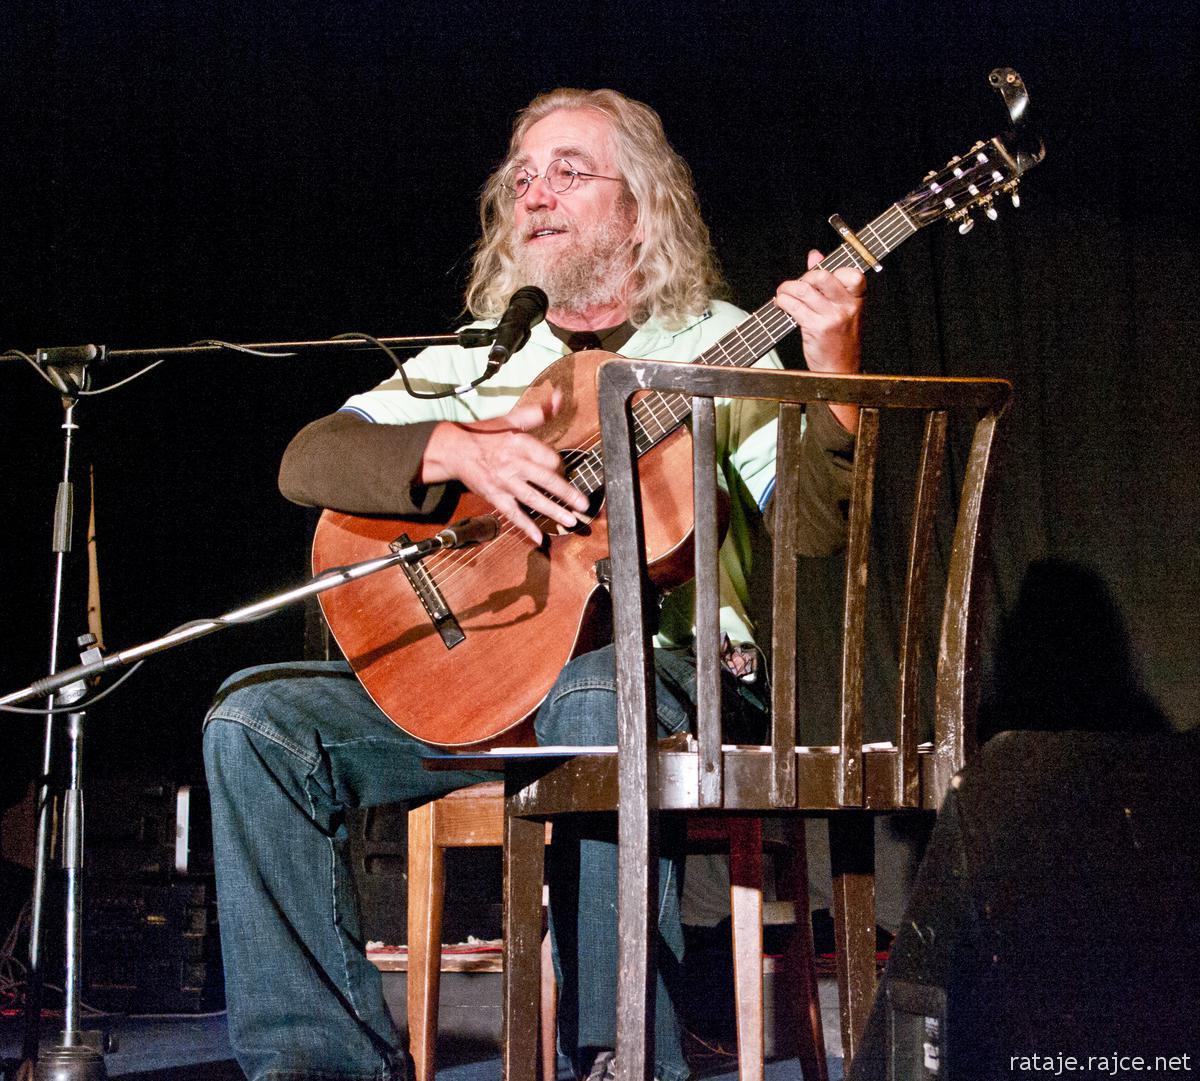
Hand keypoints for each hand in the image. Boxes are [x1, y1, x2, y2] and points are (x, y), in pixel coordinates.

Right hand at [420, 389, 587, 543]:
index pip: (549, 458)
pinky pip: (513, 514)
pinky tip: (540, 538)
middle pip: (545, 480)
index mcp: (520, 444)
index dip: (561, 467)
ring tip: (570, 521)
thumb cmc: (486, 433)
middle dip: (566, 494)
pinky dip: (526, 527)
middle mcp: (514, 464)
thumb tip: (559, 396)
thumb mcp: (512, 419)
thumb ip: (539, 413)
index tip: (566, 472)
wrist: (455, 449)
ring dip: (553, 511)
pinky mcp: (495, 496)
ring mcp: (504, 482)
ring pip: (533, 499)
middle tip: (584, 504)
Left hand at [775, 249, 866, 429]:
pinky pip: (794, 306)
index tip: (817, 275)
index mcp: (857, 299)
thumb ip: (829, 281)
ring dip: (787, 289)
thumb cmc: (840, 340)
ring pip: (803, 289)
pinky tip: (780, 304)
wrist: (839, 371)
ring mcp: (832, 317)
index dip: (831, 269)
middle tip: (795, 285)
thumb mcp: (841, 309)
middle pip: (821, 276)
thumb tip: (814, 255)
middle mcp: (847, 306)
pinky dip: (782, 302)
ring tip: (783, 293)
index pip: (851, 273)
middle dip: (803, 277)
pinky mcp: (816, 328)